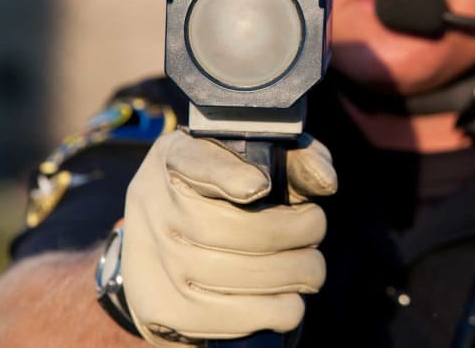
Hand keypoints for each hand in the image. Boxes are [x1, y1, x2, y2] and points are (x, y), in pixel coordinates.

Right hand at [120, 129, 336, 346]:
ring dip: (286, 275)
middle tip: (316, 228)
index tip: (260, 186)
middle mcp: (153, 203)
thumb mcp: (261, 162)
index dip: (226, 175)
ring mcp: (149, 258)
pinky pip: (216, 318)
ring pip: (221, 275)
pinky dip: (266, 313)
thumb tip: (326, 182)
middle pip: (221, 226)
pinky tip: (289, 303)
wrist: (170, 250)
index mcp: (177, 156)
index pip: (194, 161)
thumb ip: (296, 161)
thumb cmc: (233, 196)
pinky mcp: (157, 307)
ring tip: (312, 270)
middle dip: (287, 231)